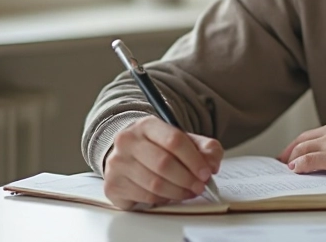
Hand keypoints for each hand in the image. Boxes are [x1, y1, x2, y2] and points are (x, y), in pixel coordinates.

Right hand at [102, 116, 223, 209]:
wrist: (127, 154)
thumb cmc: (159, 147)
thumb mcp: (184, 140)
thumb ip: (205, 148)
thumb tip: (212, 165)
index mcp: (147, 125)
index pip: (174, 140)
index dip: (194, 160)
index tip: (206, 172)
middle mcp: (127, 141)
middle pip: (164, 164)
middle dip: (187, 179)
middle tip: (200, 187)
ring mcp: (117, 163)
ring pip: (155, 184)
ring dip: (178, 192)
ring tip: (188, 192)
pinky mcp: (113, 185)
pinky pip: (144, 197)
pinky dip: (162, 200)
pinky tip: (169, 196)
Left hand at [278, 119, 325, 179]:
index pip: (310, 134)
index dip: (297, 144)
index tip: (290, 152)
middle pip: (302, 140)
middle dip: (289, 152)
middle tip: (282, 162)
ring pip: (302, 148)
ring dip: (291, 159)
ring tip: (286, 169)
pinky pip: (310, 160)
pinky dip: (299, 165)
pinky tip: (295, 170)